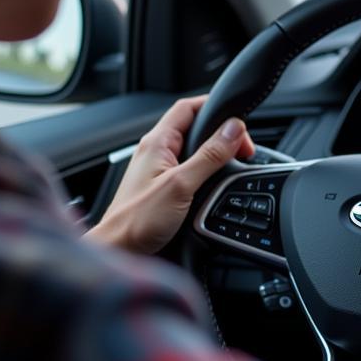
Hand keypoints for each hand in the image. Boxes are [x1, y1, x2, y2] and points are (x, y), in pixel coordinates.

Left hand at [86, 96, 254, 255]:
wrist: (118, 253)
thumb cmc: (137, 221)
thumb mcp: (181, 185)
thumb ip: (209, 156)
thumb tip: (233, 129)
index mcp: (157, 142)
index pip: (188, 107)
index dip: (214, 107)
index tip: (238, 122)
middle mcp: (155, 152)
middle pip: (194, 128)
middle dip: (221, 134)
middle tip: (242, 150)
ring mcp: (157, 170)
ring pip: (193, 150)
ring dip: (215, 154)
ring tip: (233, 164)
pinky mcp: (162, 187)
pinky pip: (189, 169)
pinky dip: (206, 171)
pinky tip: (215, 184)